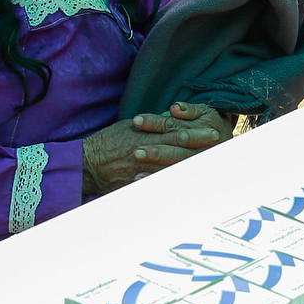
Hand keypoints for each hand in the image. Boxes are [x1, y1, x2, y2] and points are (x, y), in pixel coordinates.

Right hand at [81, 102, 229, 194]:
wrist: (86, 163)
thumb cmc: (107, 142)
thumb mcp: (128, 128)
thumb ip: (151, 126)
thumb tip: (171, 120)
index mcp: (144, 137)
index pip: (175, 133)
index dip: (195, 133)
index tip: (212, 131)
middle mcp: (146, 153)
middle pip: (178, 150)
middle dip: (199, 147)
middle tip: (217, 145)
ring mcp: (142, 170)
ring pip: (172, 167)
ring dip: (191, 164)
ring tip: (209, 163)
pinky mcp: (137, 183)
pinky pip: (158, 183)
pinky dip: (173, 182)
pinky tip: (188, 182)